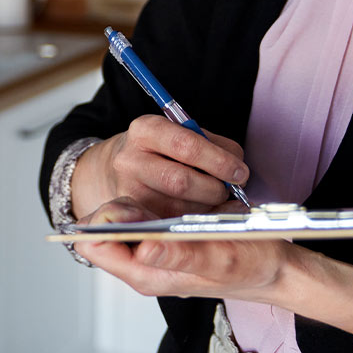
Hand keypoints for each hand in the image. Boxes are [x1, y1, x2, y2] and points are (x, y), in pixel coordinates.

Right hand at [70, 115, 248, 218]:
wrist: (112, 171)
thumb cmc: (158, 151)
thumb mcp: (179, 135)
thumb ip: (212, 145)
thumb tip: (238, 171)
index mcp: (145, 130)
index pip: (186, 145)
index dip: (218, 160)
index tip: (240, 171)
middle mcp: (130, 159)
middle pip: (181, 181)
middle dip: (214, 188)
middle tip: (230, 189)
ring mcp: (128, 191)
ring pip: (179, 207)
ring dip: (207, 206)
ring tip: (215, 198)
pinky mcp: (133, 217)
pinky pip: (172, 223)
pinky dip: (195, 219)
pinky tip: (202, 210)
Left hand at [75, 197, 314, 306]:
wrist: (275, 263)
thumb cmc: (251, 268)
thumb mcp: (221, 262)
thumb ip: (180, 256)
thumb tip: (142, 249)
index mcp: (146, 274)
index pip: (94, 245)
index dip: (102, 222)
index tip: (131, 202)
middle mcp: (143, 254)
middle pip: (110, 216)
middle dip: (142, 198)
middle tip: (182, 192)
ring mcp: (154, 235)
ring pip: (133, 199)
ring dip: (164, 184)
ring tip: (206, 188)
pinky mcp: (168, 218)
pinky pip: (155, 191)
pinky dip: (178, 178)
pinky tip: (206, 179)